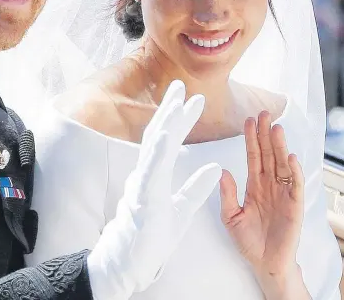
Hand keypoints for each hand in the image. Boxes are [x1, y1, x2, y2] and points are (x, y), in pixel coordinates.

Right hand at [87, 80, 221, 299]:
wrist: (131, 262)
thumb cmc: (152, 236)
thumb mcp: (181, 209)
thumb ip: (196, 187)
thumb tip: (216, 167)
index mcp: (156, 174)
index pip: (169, 140)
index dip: (180, 119)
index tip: (193, 100)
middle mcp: (146, 173)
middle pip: (159, 135)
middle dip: (170, 110)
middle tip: (181, 86)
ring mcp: (142, 184)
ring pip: (153, 148)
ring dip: (165, 124)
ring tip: (176, 103)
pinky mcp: (142, 198)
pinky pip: (150, 172)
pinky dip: (157, 152)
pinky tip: (165, 135)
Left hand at [220, 111, 304, 280]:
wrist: (264, 264)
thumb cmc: (248, 240)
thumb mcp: (230, 216)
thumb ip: (227, 194)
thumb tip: (222, 171)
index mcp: (254, 185)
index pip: (252, 156)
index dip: (250, 138)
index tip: (247, 120)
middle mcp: (269, 185)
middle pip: (268, 154)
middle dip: (265, 134)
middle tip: (263, 113)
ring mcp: (282, 193)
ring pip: (281, 164)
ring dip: (279, 146)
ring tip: (276, 128)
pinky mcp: (294, 206)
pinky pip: (295, 185)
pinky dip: (293, 171)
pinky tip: (289, 157)